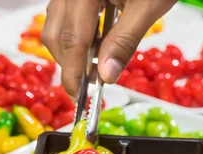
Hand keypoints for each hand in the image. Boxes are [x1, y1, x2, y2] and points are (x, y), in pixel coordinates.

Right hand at [42, 0, 176, 95]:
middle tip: (89, 84)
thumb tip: (106, 76)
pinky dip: (73, 34)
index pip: (71, 40)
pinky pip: (62, 14)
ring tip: (94, 63)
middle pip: (54, 35)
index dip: (73, 72)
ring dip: (69, 50)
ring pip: (54, 25)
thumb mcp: (149, 5)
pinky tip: (94, 42)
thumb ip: (125, 41)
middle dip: (69, 64)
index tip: (79, 96)